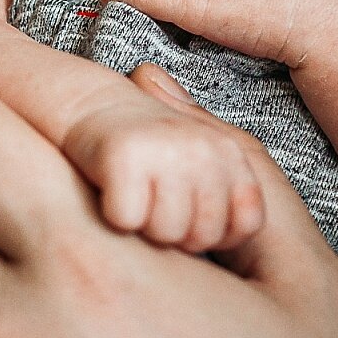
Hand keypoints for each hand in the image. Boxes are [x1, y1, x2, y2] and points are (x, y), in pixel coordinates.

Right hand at [63, 63, 265, 251]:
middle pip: (203, 235)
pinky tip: (110, 189)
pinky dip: (113, 216)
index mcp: (229, 151)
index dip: (217, 234)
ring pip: (166, 233)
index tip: (190, 215)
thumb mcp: (198, 161)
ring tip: (134, 192)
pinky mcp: (124, 158)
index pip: (247, 223)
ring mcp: (166, 151)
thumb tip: (244, 237)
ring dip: (143, 226)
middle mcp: (204, 148)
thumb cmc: (146, 144)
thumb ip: (226, 195)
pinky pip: (127, 221)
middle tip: (153, 200)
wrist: (90, 101)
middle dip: (175, 234)